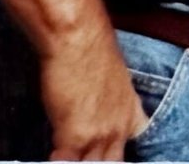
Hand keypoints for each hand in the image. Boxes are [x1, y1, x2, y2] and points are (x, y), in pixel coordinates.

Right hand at [41, 28, 149, 160]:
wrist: (79, 37)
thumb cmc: (91, 49)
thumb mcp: (113, 80)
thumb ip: (110, 103)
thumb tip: (96, 112)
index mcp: (131, 112)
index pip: (135, 143)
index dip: (117, 151)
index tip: (107, 152)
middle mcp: (119, 128)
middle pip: (111, 163)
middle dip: (95, 161)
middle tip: (83, 154)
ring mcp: (99, 136)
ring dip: (77, 161)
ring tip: (68, 154)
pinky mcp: (75, 137)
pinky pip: (65, 163)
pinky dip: (58, 161)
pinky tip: (53, 156)